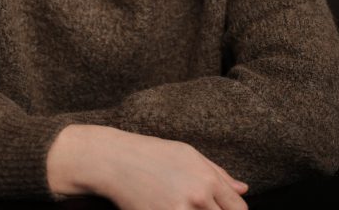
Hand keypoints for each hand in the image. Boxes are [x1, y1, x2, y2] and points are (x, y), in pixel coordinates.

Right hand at [97, 128, 248, 209]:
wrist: (116, 161)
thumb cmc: (152, 153)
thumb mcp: (188, 154)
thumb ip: (218, 174)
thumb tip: (243, 189)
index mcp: (206, 179)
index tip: (222, 209)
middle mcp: (197, 198)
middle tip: (198, 206)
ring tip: (182, 204)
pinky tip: (168, 206)